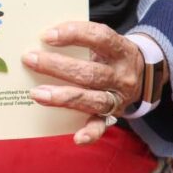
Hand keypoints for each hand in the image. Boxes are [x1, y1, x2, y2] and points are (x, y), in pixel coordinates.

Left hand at [21, 21, 144, 146]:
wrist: (143, 75)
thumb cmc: (111, 54)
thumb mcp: (104, 42)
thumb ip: (81, 40)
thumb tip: (44, 39)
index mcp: (121, 50)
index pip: (100, 37)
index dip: (73, 34)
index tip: (47, 35)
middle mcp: (122, 75)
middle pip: (90, 72)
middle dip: (56, 66)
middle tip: (30, 59)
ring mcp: (119, 98)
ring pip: (91, 99)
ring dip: (62, 97)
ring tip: (36, 93)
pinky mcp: (113, 115)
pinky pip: (102, 126)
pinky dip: (90, 133)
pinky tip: (77, 138)